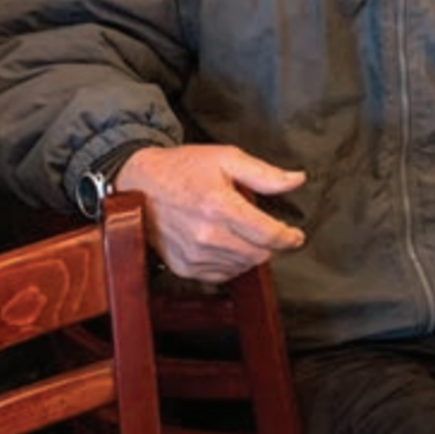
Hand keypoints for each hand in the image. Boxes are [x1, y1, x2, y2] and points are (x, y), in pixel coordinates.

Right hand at [117, 145, 307, 282]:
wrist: (137, 184)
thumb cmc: (182, 168)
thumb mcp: (227, 158)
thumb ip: (265, 174)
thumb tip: (297, 180)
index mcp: (220, 206)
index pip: (268, 234)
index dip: (289, 237)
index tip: (296, 236)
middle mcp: (206, 235)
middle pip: (258, 255)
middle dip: (270, 244)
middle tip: (266, 230)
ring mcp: (192, 254)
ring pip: (241, 267)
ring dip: (250, 254)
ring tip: (242, 233)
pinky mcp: (182, 266)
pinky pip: (220, 275)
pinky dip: (231, 264)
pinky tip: (227, 245)